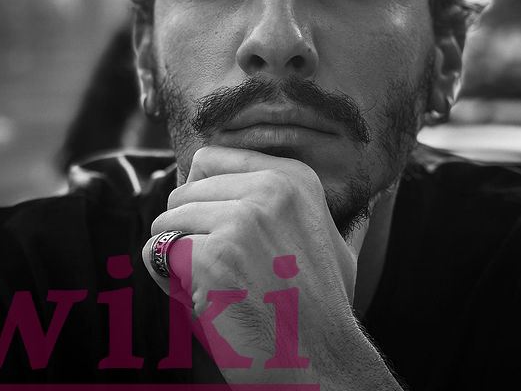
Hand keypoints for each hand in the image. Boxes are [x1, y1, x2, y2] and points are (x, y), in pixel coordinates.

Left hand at [142, 145, 364, 384]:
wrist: (322, 362)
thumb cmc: (318, 304)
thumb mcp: (329, 238)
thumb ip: (304, 205)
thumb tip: (363, 187)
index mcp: (292, 177)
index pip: (208, 158)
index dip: (199, 193)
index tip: (212, 223)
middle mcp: (269, 189)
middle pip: (183, 191)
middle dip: (188, 229)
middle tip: (218, 266)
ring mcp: (242, 221)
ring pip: (167, 221)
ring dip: (176, 255)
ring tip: (213, 283)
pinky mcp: (213, 258)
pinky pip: (157, 254)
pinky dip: (166, 280)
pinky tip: (201, 300)